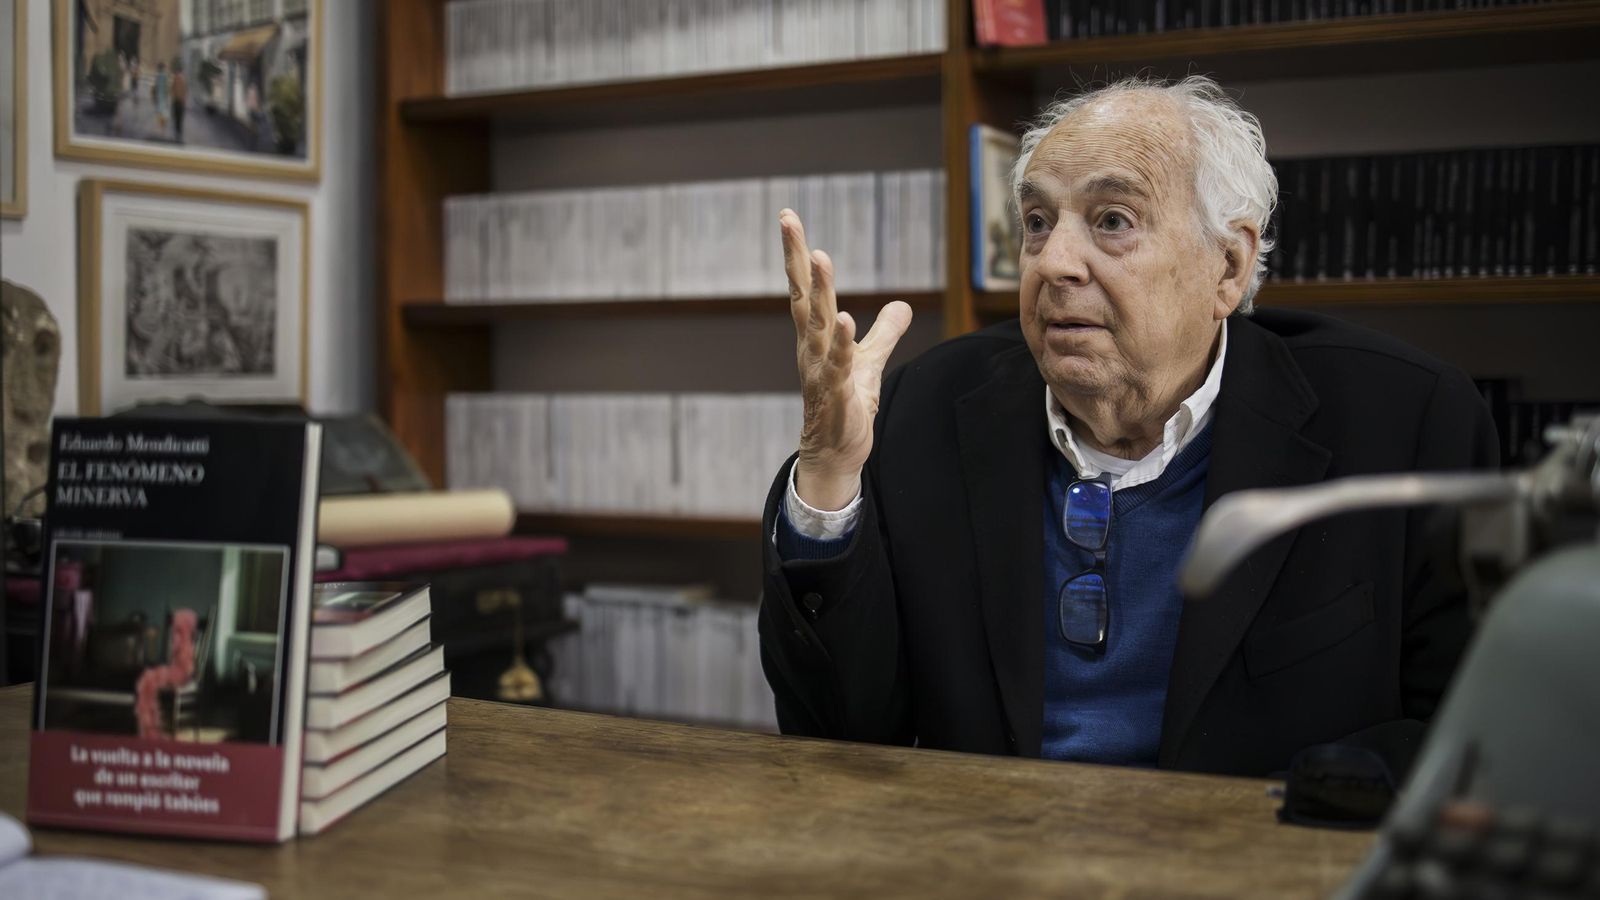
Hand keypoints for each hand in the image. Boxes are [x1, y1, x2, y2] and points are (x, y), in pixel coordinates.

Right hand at [780, 209, 912, 510]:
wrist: (836, 453)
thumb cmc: (846, 406)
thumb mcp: (870, 363)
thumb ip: (884, 333)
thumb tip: (901, 305)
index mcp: (817, 336)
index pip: (806, 288)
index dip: (797, 254)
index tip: (788, 218)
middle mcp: (811, 347)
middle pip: (804, 296)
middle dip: (796, 259)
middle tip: (789, 222)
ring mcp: (819, 369)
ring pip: (819, 324)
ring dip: (820, 291)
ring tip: (819, 258)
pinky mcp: (835, 394)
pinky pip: (837, 364)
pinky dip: (841, 343)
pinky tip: (846, 320)